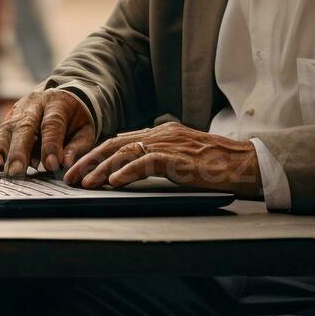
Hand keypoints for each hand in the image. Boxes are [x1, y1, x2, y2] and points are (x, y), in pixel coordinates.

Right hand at [0, 89, 94, 176]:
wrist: (63, 97)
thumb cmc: (75, 119)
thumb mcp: (85, 130)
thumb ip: (77, 146)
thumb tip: (65, 163)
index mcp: (57, 103)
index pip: (51, 124)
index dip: (50, 145)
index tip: (51, 165)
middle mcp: (34, 104)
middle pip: (24, 126)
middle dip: (20, 150)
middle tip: (17, 171)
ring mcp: (18, 110)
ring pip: (8, 129)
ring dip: (4, 151)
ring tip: (4, 169)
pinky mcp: (8, 120)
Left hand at [64, 122, 262, 198]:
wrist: (244, 162)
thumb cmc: (216, 164)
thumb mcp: (180, 156)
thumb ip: (158, 157)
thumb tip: (131, 168)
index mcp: (159, 133)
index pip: (119, 141)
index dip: (96, 154)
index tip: (79, 168)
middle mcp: (160, 134)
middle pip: (114, 144)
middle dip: (89, 161)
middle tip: (70, 177)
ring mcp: (168, 144)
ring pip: (125, 153)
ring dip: (101, 169)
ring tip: (86, 183)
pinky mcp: (177, 158)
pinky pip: (146, 163)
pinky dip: (126, 172)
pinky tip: (113, 182)